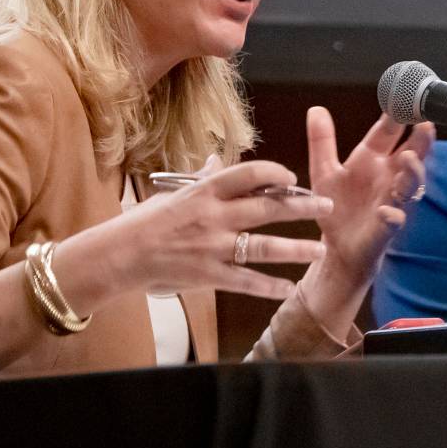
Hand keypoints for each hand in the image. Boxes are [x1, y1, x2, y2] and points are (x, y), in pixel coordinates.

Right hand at [94, 158, 335, 300]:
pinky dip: (270, 286)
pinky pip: (247, 281)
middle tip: (327, 207)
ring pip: (264, 246)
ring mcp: (212, 247)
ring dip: (296, 249)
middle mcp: (213, 216)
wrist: (119, 255)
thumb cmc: (146, 221)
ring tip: (320, 249)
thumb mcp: (175, 193)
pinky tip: (289, 287)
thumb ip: (203, 179)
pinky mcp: (209, 275)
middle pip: (267, 208)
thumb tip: (219, 160)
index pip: (248, 174)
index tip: (293, 179)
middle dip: (302, 207)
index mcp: (204, 191)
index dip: (276, 174)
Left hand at [304, 107, 433, 285]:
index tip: (404, 94)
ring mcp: (391, 201)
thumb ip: (322, 141)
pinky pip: (395, 220)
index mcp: (373, 159)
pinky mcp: (386, 227)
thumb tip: (316, 109)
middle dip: (420, 139)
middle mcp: (388, 177)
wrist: (338, 249)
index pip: (389, 131)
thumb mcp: (324, 171)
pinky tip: (387, 212)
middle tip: (425, 123)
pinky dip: (393, 215)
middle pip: (411, 153)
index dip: (397, 114)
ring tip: (408, 158)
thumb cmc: (337, 208)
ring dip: (412, 171)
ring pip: (411, 184)